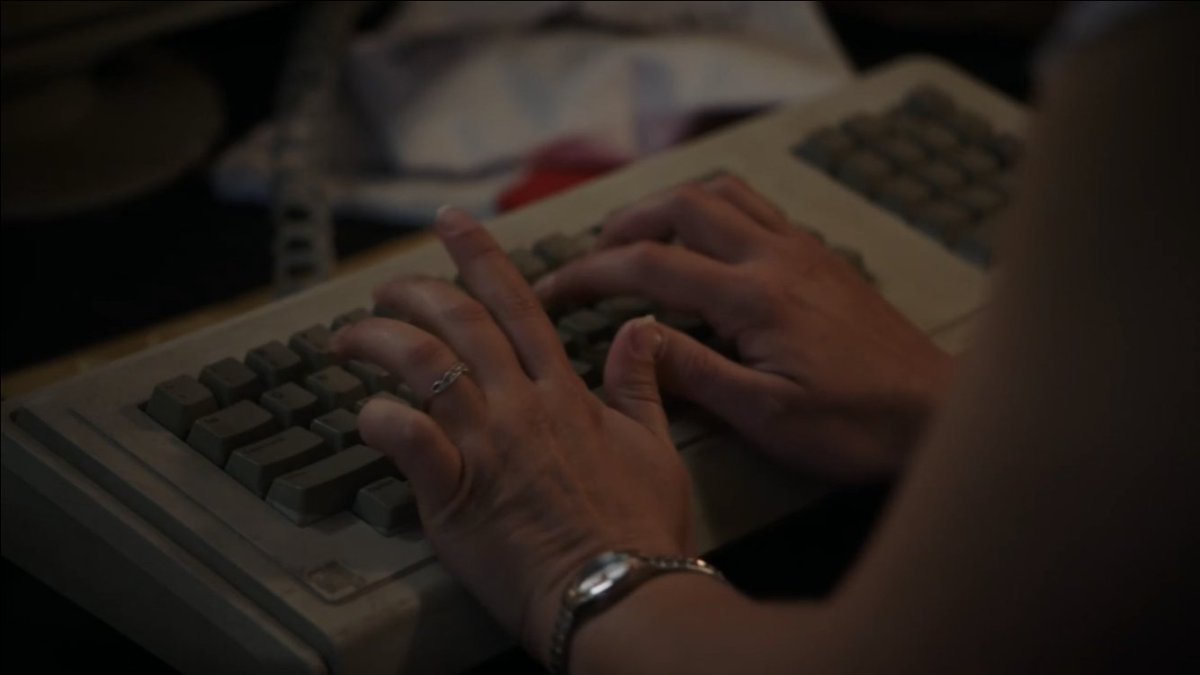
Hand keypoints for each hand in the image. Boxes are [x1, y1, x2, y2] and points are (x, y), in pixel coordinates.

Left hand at [332, 208, 691, 662]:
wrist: (618, 590)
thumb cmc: (639, 528)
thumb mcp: (655, 446)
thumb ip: (639, 383)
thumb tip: (640, 330)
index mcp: (563, 391)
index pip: (516, 303)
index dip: (480, 256)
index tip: (451, 223)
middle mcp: (520, 405)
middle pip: (459, 322)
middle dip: (413, 291)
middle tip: (384, 288)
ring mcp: (486, 445)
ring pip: (423, 365)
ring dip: (378, 341)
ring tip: (348, 339)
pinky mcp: (455, 492)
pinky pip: (405, 439)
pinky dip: (378, 419)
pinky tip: (362, 415)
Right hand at [535, 175, 954, 481]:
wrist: (937, 415)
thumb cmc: (855, 426)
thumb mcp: (764, 414)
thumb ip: (692, 371)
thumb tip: (631, 337)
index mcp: (752, 296)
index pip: (649, 264)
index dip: (589, 273)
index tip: (552, 289)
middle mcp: (775, 256)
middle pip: (681, 206)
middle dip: (625, 224)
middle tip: (592, 259)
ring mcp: (802, 250)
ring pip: (723, 194)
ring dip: (671, 206)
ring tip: (641, 239)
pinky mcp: (821, 258)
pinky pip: (757, 208)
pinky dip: (715, 211)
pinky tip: (707, 247)